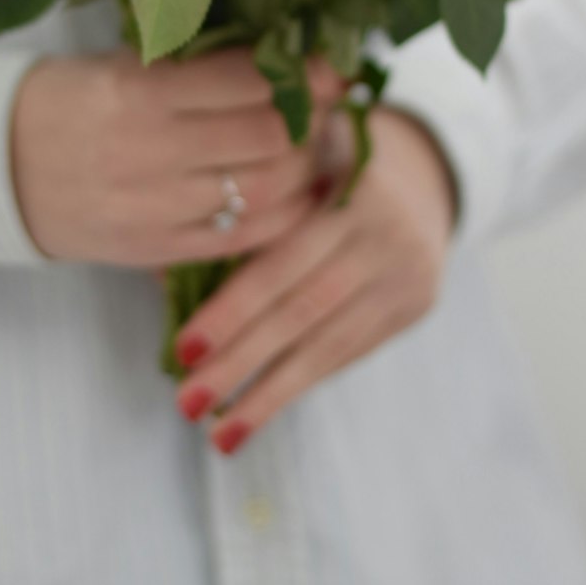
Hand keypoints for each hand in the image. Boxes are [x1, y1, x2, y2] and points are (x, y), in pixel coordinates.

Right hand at [9, 47, 345, 267]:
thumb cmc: (65, 100)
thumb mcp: (121, 63)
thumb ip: (195, 61)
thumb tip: (284, 51)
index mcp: (140, 91)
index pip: (248, 79)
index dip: (303, 71)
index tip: (330, 64)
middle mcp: (149, 151)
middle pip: (268, 136)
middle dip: (312, 118)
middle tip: (327, 105)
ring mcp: (152, 207)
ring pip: (263, 191)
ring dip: (305, 168)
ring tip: (316, 147)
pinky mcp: (151, 249)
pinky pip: (238, 240)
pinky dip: (283, 218)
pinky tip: (301, 196)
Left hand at [172, 105, 457, 451]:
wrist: (424, 164)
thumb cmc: (326, 152)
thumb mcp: (296, 151)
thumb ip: (248, 199)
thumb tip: (161, 269)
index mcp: (349, 186)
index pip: (282, 262)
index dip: (232, 310)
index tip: (182, 351)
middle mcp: (386, 233)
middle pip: (303, 311)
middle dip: (241, 362)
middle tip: (187, 403)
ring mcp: (407, 273)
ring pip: (329, 345)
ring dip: (270, 394)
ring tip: (219, 433)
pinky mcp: (415, 305)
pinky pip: (350, 351)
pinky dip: (303, 381)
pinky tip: (261, 410)